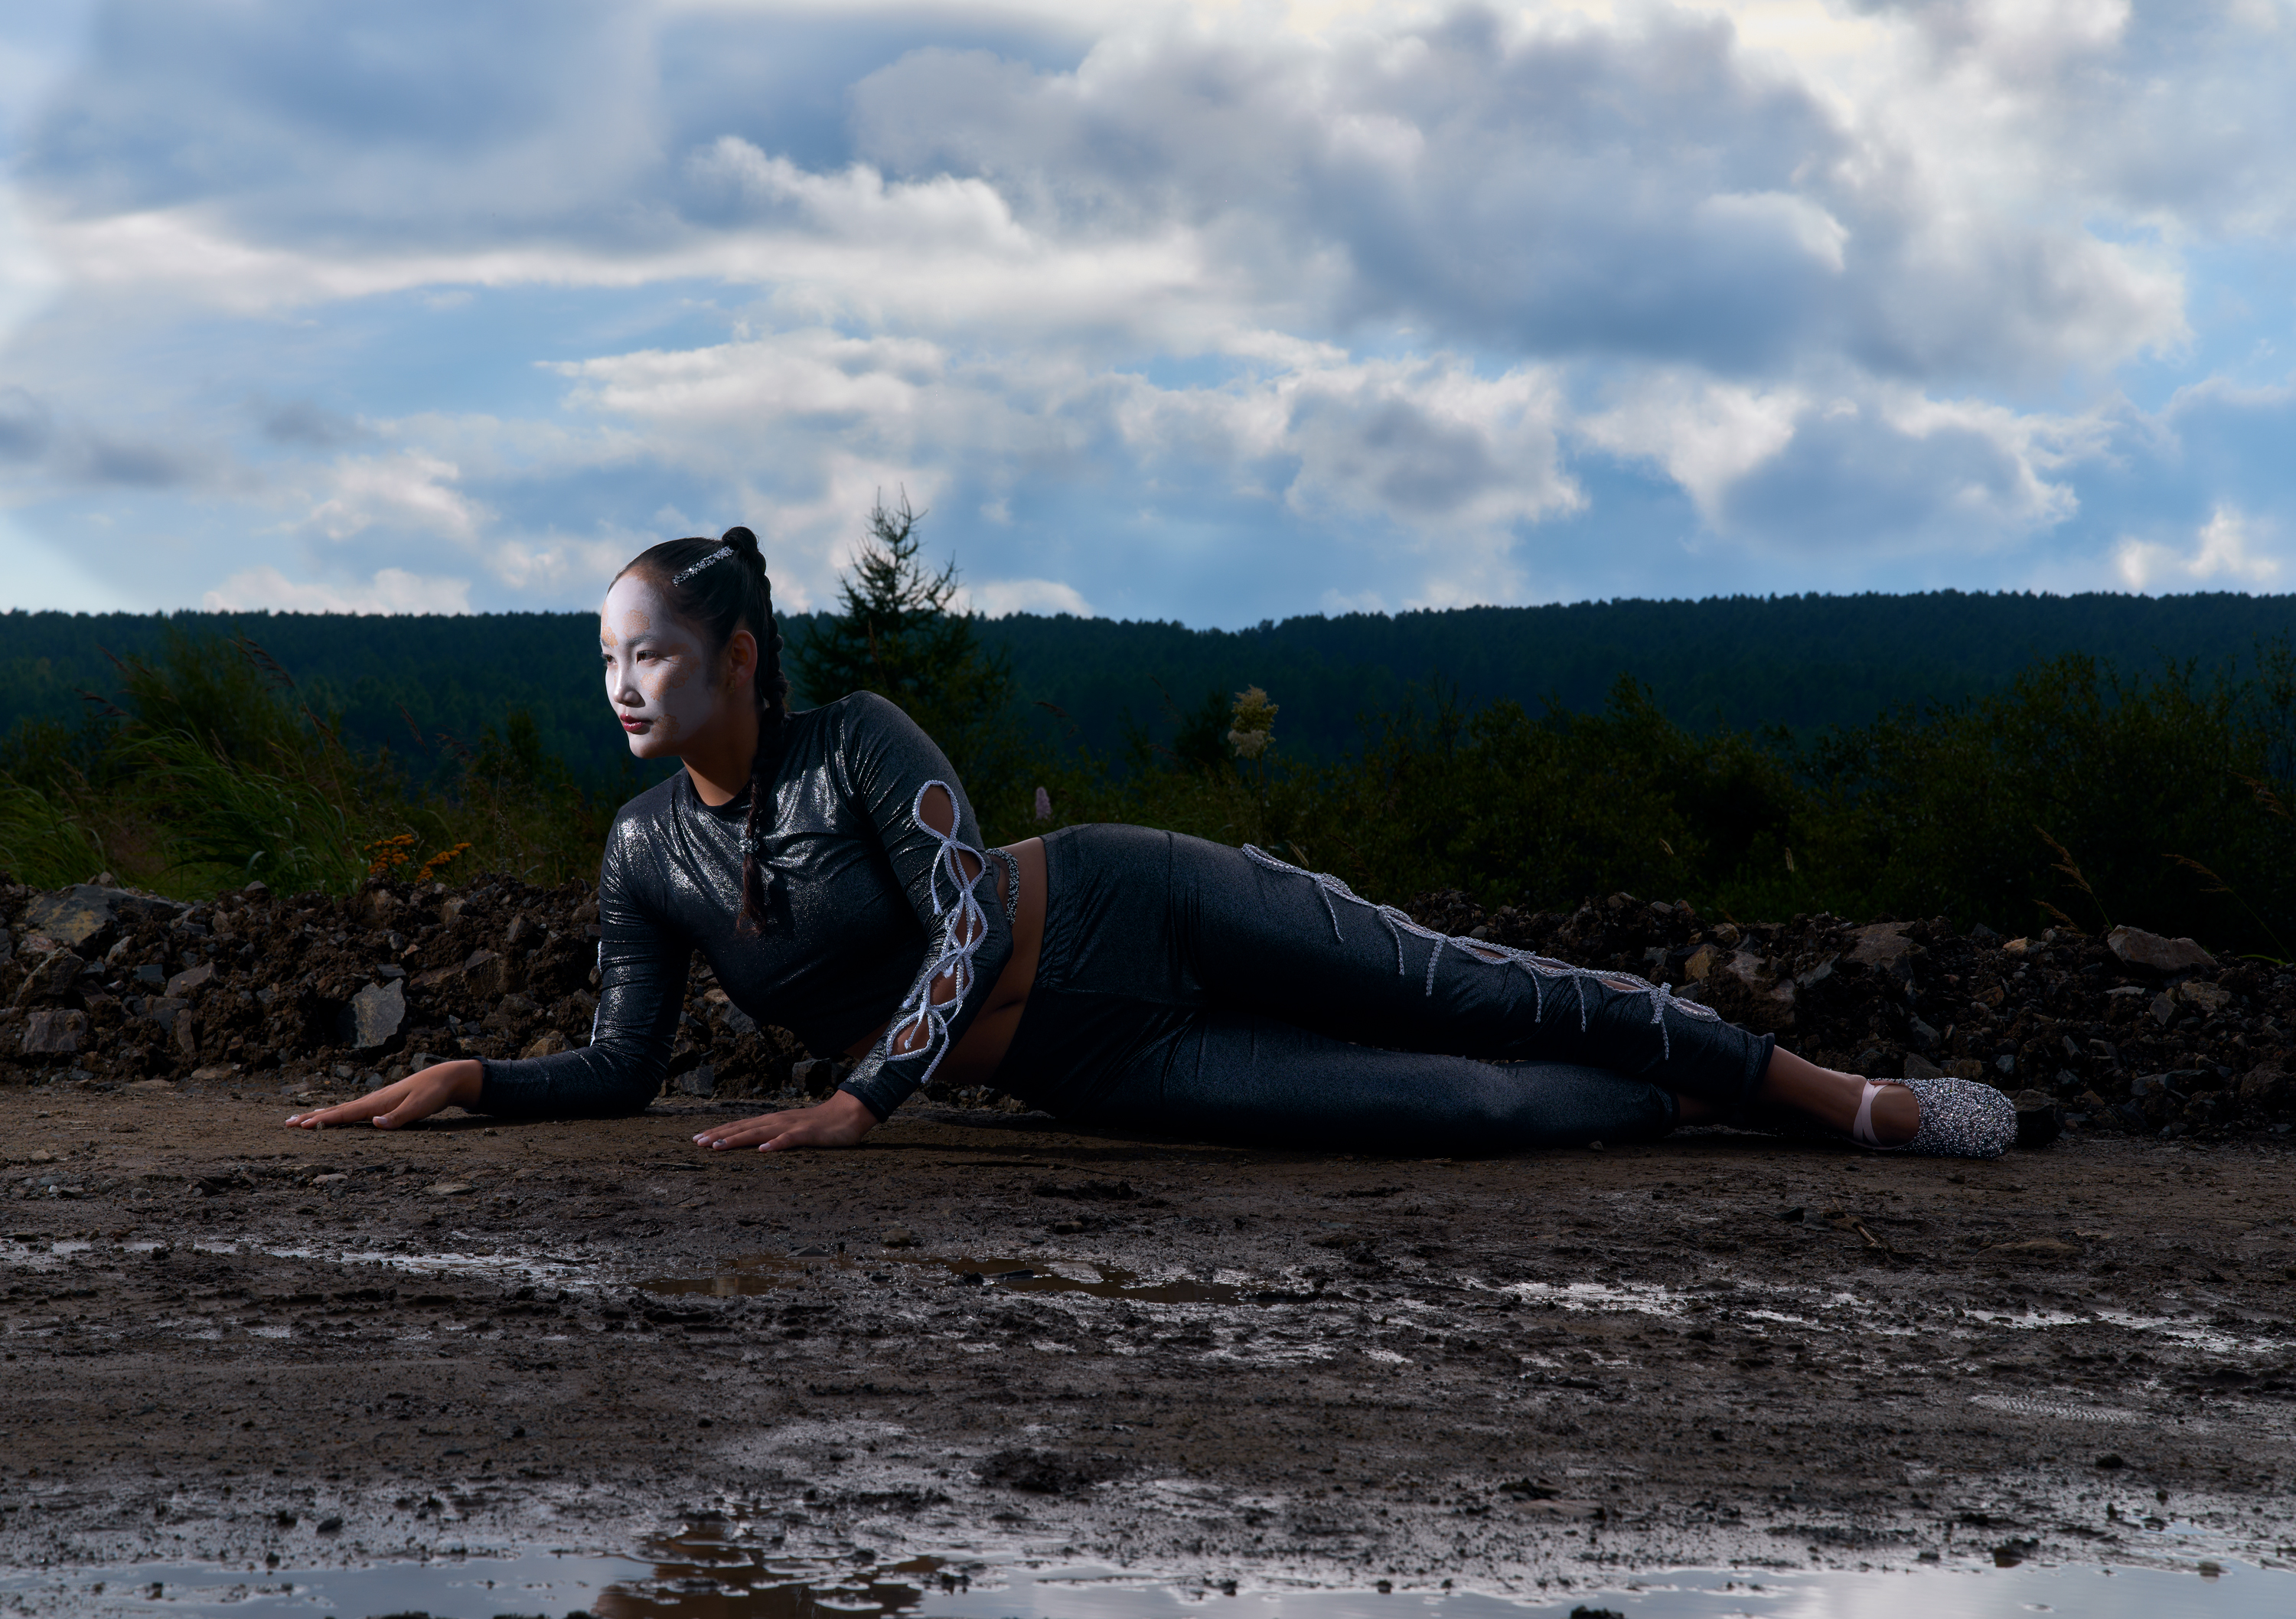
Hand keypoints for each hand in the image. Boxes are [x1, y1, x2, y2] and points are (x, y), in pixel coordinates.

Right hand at [281, 1060, 484, 1130]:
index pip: (345, 1113)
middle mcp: (372, 1100)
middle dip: (312, 1118)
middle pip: (337, 1110)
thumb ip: (399, 1117)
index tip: (302, 1126)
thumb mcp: (420, 1108)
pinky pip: (353, 1110)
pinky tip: (333, 1117)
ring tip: (301, 1120)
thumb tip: (376, 1124)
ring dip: (320, 1115)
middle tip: (287, 1124)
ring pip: (342, 1109)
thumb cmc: (433, 1094)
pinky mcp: (381, 1103)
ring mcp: (375, 1101)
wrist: (444, 1079)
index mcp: (378, 1103)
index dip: (323, 1121)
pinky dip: (337, 1114)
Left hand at [693, 1089, 877, 1152]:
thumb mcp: (793, 1131)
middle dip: (719, 1135)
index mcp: (773, 1122)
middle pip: (744, 1128)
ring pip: (760, 1133)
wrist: (849, 1113)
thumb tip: (755, 1145)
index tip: (698, 1139)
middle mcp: (777, 1121)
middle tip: (697, 1143)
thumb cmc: (822, 1125)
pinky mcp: (808, 1134)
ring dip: (738, 1139)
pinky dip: (776, 1144)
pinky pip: (790, 1139)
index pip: (741, 1126)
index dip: (720, 1132)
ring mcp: (792, 1126)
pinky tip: (763, 1150)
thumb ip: (776, 1136)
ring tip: (718, 1146)